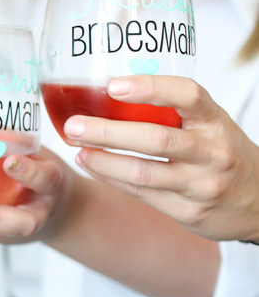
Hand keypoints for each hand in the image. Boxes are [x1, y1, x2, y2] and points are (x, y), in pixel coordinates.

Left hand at [0, 148, 73, 243]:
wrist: (56, 211)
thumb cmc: (39, 172)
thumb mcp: (33, 152)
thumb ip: (7, 138)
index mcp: (49, 185)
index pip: (43, 178)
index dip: (28, 171)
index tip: (9, 161)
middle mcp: (34, 213)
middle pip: (18, 223)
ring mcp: (11, 229)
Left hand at [65, 75, 258, 241]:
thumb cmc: (222, 154)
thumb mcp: (209, 126)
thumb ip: (173, 113)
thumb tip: (109, 93)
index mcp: (216, 121)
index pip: (188, 95)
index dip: (150, 87)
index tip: (112, 85)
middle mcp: (213, 152)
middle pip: (156, 139)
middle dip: (107, 132)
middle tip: (73, 125)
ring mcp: (202, 185)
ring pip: (143, 173)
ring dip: (102, 161)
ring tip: (77, 149)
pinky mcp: (188, 211)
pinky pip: (141, 193)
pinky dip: (111, 178)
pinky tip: (92, 166)